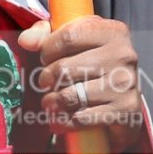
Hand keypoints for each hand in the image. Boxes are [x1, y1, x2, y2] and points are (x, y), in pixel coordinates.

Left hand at [18, 16, 143, 132]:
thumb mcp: (75, 42)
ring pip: (71, 95)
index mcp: (113, 32)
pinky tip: (59, 121)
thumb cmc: (93, 66)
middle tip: (46, 83)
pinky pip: (82, 118)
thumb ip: (46, 35)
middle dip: (47, 78)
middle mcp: (124, 55)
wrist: (124, 102)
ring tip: (50, 102)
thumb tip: (25, 40)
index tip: (46, 58)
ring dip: (53, 102)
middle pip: (65, 68)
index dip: (48, 50)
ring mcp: (126, 84)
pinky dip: (64, 122)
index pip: (69, 36)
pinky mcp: (125, 110)